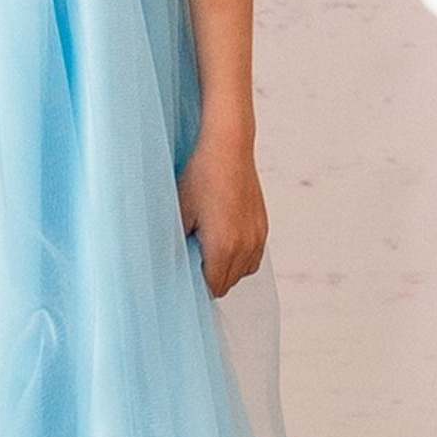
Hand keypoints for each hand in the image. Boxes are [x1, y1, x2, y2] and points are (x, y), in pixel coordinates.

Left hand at [178, 133, 267, 296]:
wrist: (228, 148)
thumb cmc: (201, 177)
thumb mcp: (180, 212)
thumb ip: (177, 245)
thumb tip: (174, 264)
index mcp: (223, 248)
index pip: (211, 288)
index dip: (196, 284)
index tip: (185, 271)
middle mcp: (245, 247)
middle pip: (228, 283)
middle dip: (211, 277)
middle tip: (193, 257)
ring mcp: (257, 237)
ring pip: (243, 272)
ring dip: (227, 269)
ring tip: (209, 248)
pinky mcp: (263, 227)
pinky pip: (253, 257)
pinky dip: (241, 257)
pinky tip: (226, 240)